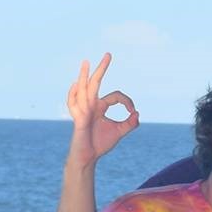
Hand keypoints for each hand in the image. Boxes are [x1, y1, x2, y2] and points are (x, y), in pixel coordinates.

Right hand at [65, 53, 138, 167]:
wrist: (89, 156)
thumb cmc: (100, 143)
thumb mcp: (120, 132)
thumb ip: (130, 123)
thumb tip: (137, 114)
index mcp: (100, 106)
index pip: (116, 96)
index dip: (127, 101)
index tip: (133, 112)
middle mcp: (91, 105)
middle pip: (96, 83)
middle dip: (102, 68)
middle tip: (109, 54)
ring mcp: (83, 110)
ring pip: (84, 89)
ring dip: (84, 75)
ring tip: (86, 62)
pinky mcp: (79, 119)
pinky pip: (75, 105)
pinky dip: (74, 95)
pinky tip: (76, 84)